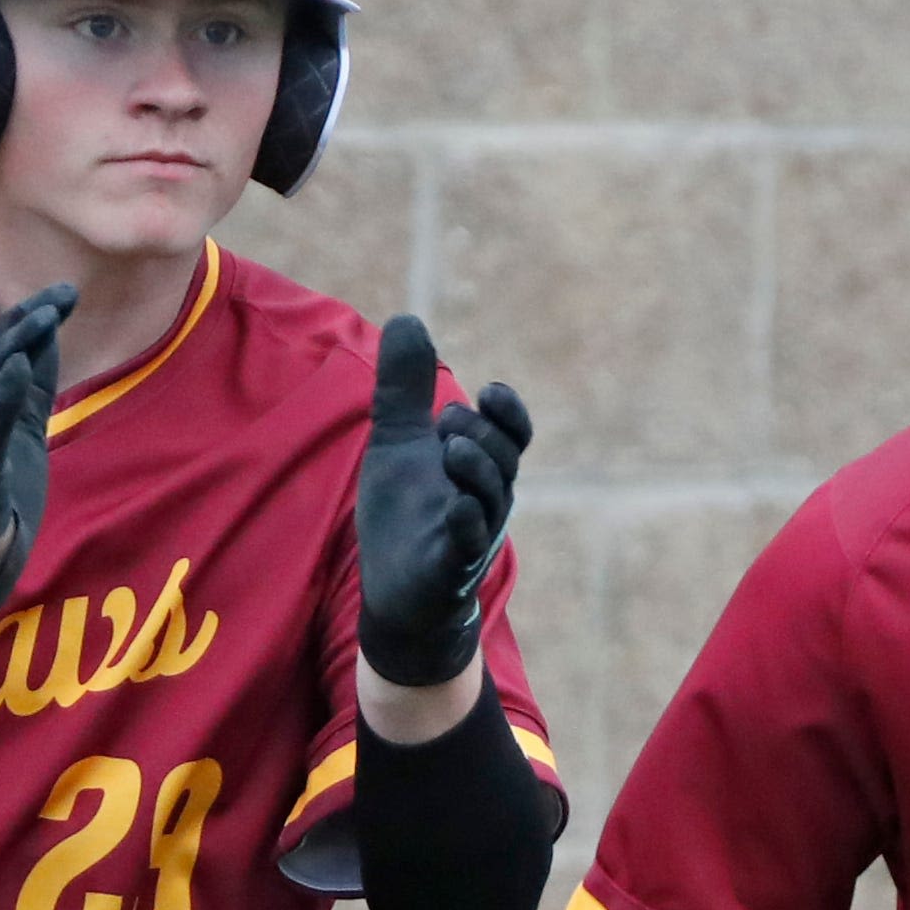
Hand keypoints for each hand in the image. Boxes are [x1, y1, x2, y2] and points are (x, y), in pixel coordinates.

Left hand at [357, 314, 530, 688]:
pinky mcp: (452, 567)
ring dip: (476, 464)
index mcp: (481, 466)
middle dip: (479, 431)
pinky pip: (470, 540)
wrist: (395, 590)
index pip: (513, 431)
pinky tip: (454, 504)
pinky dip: (467, 519)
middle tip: (442, 425)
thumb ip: (404, 387)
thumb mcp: (398, 442)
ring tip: (447, 447)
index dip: (509, 410)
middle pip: (505, 455)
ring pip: (494, 494)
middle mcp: (488, 497)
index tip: (490, 392)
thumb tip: (408, 319)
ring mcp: (474, 532)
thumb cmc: (406, 514)